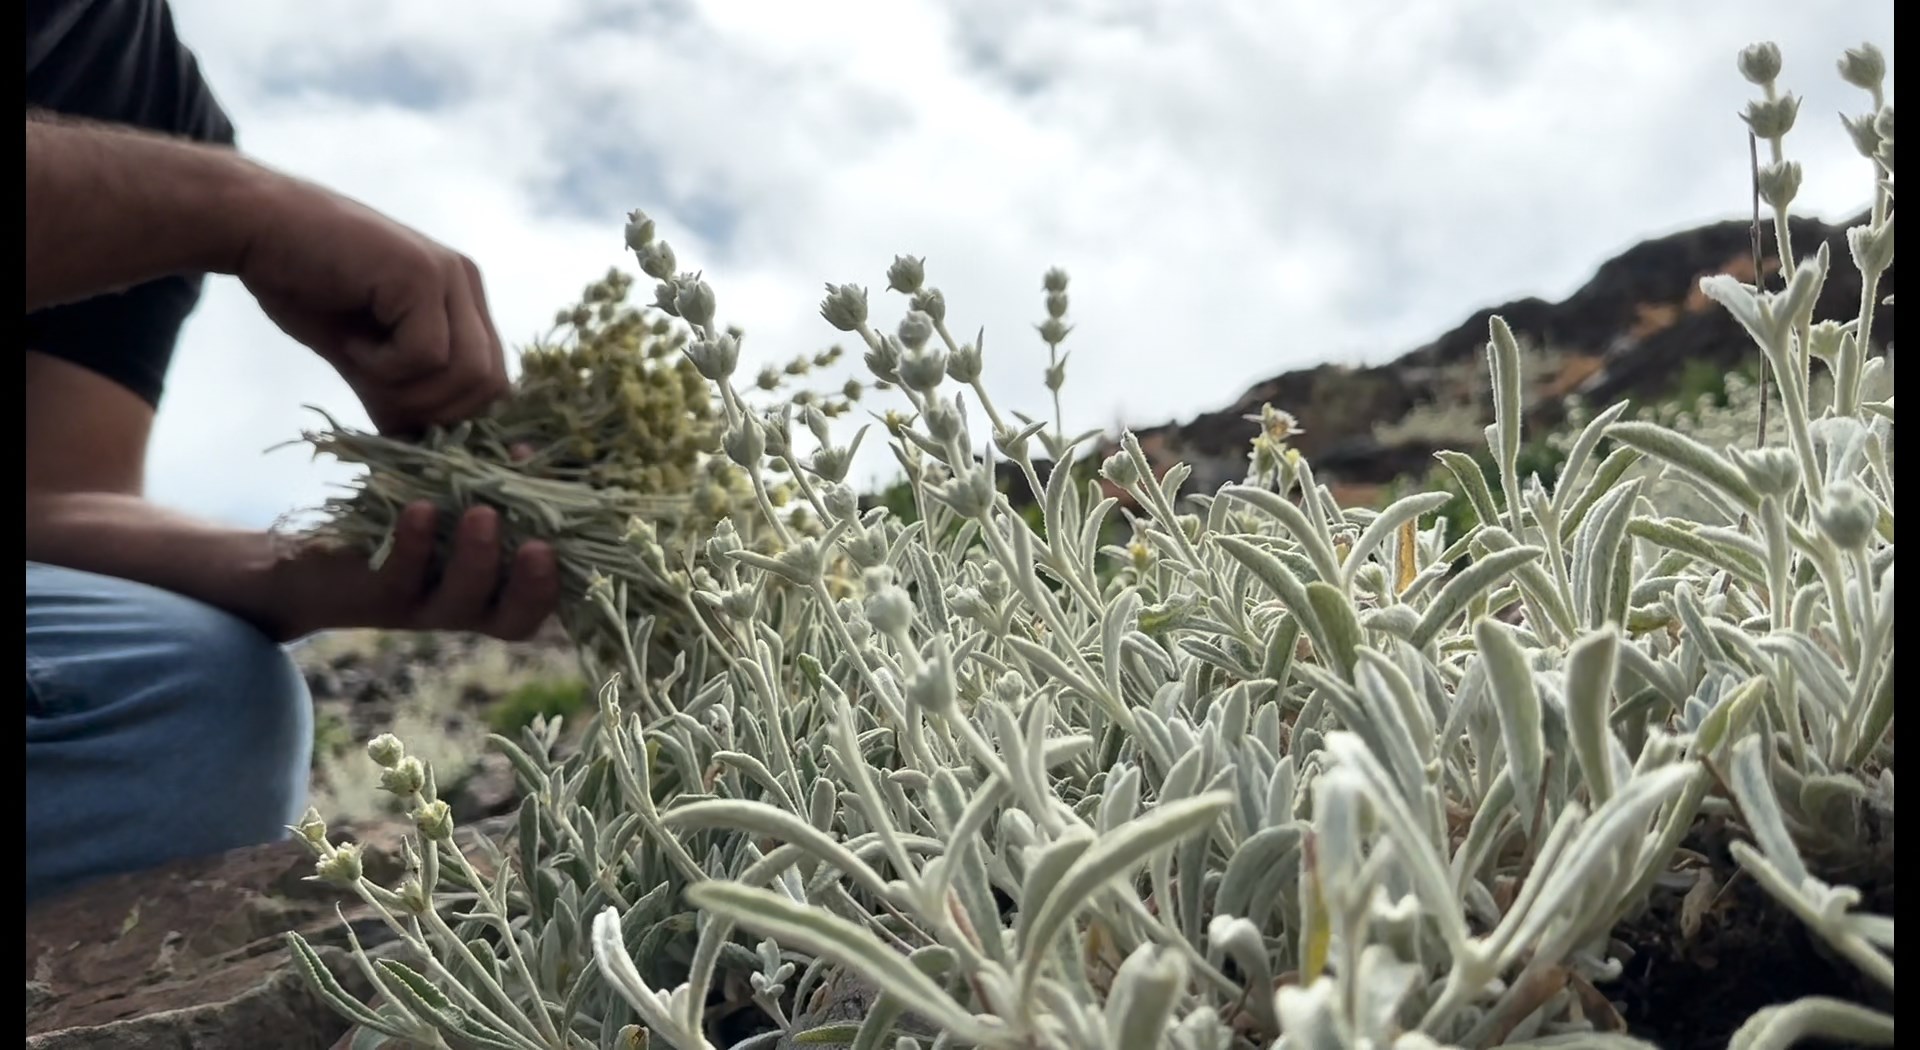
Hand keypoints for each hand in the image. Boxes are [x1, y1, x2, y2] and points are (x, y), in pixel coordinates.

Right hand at [231, 174, 509, 434]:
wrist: (254, 227)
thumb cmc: (304, 288)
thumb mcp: (365, 359)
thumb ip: (405, 396)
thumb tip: (432, 456)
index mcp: (463, 301)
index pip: (495, 384)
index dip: (457, 420)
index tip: (409, 430)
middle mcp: (466, 284)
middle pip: (489, 387)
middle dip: (432, 412)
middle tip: (375, 393)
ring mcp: (449, 276)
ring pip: (466, 375)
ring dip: (407, 390)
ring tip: (359, 363)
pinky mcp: (422, 274)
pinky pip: (427, 355)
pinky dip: (384, 366)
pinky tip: (351, 340)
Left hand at [267, 502, 560, 642]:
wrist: (306, 564)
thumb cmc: (393, 526)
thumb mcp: (448, 502)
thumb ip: (490, 483)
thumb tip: (525, 451)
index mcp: (488, 592)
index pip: (535, 607)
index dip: (558, 586)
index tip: (568, 544)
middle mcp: (460, 609)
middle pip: (510, 620)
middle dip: (530, 586)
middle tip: (541, 546)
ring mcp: (419, 608)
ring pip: (459, 602)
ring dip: (475, 559)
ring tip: (482, 511)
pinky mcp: (375, 596)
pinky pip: (401, 577)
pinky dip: (415, 542)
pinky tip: (421, 507)